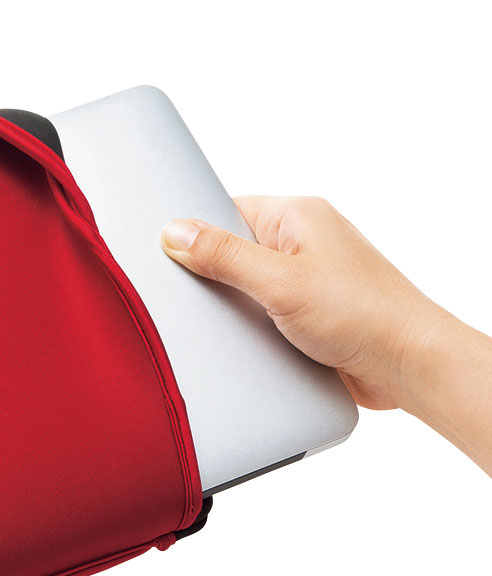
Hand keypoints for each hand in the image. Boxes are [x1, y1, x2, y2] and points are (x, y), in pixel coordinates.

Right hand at [160, 195, 450, 410]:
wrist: (410, 366)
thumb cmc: (365, 314)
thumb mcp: (281, 282)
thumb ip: (225, 256)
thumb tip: (174, 232)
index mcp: (298, 216)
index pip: (226, 209)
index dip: (194, 230)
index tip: (165, 253)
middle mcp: (302, 243)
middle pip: (230, 250)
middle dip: (210, 277)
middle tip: (193, 298)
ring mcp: (305, 279)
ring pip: (244, 287)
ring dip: (231, 309)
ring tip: (223, 325)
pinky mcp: (307, 315)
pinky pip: (261, 315)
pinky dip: (249, 330)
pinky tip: (242, 344)